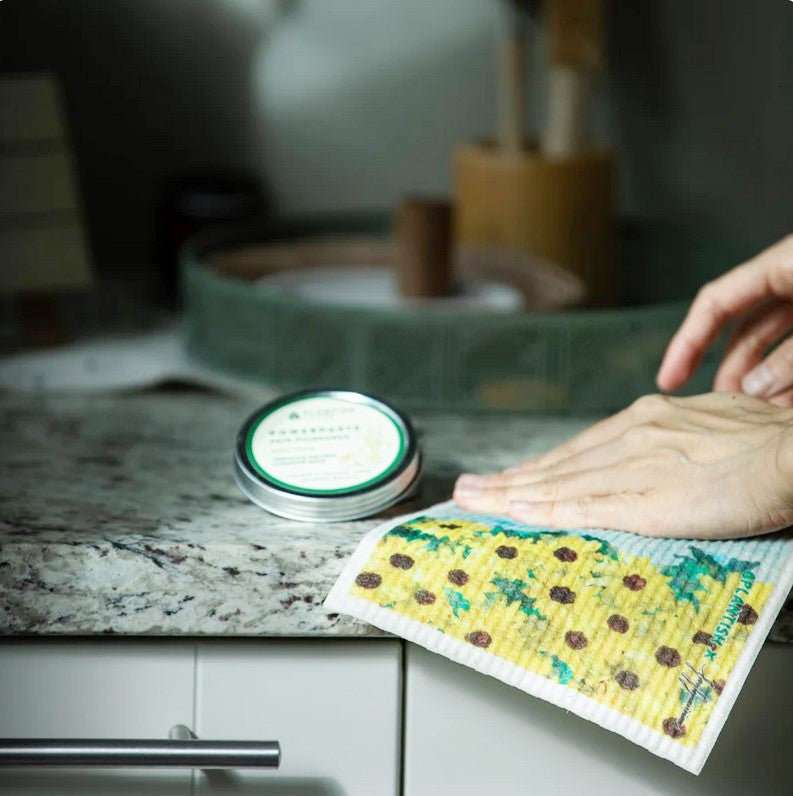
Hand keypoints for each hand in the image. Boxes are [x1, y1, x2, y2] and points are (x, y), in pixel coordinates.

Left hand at [453, 393, 792, 538]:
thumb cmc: (766, 441)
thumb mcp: (708, 426)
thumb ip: (671, 442)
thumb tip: (657, 457)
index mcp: (645, 420)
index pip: (575, 450)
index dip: (537, 467)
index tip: (508, 477)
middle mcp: (629, 437)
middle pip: (554, 465)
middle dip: (507, 479)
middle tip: (468, 489)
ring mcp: (633, 468)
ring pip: (556, 484)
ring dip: (508, 494)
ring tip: (472, 500)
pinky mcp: (645, 501)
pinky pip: (581, 508)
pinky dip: (543, 512)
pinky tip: (515, 515)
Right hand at [657, 234, 792, 405]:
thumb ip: (791, 356)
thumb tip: (753, 389)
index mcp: (782, 263)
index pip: (714, 302)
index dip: (687, 342)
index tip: (668, 379)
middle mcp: (791, 280)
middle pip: (744, 329)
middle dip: (731, 371)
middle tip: (720, 407)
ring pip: (776, 344)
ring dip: (765, 381)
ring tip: (757, 413)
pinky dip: (792, 377)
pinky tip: (785, 402)